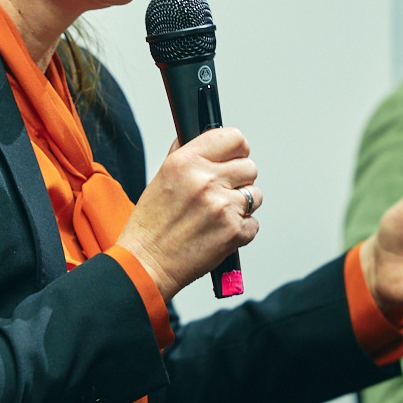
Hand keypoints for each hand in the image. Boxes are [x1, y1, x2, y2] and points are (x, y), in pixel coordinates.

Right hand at [116, 127, 261, 301]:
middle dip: (239, 180)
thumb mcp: (160, 177)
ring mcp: (223, 206)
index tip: (233, 158)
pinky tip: (218, 233)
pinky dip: (241, 230)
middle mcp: (206, 180)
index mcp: (186, 161)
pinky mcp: (234, 231)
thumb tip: (207, 141)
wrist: (147, 263)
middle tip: (222, 193)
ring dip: (242, 205)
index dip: (237, 149)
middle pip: (250, 167)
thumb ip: (186, 154)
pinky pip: (253, 223)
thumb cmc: (150, 225)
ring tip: (217, 216)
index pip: (234, 138)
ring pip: (255, 195)